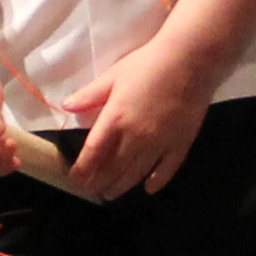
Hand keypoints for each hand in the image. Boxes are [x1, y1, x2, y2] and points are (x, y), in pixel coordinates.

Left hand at [57, 34, 214, 199]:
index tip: (75, 179)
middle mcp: (135, 138)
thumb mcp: (113, 76)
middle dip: (100, 182)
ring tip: (111, 194)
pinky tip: (149, 188)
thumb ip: (90, 94)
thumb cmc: (148, 64)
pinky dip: (156, 181)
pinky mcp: (180, 144)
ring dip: (122, 186)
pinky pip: (166, 170)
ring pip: (136, 173)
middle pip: (113, 168)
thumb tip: (66, 106)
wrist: (189, 61)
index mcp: (115, 119)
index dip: (83, 169)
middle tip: (91, 191)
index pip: (93, 153)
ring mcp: (159, 144)